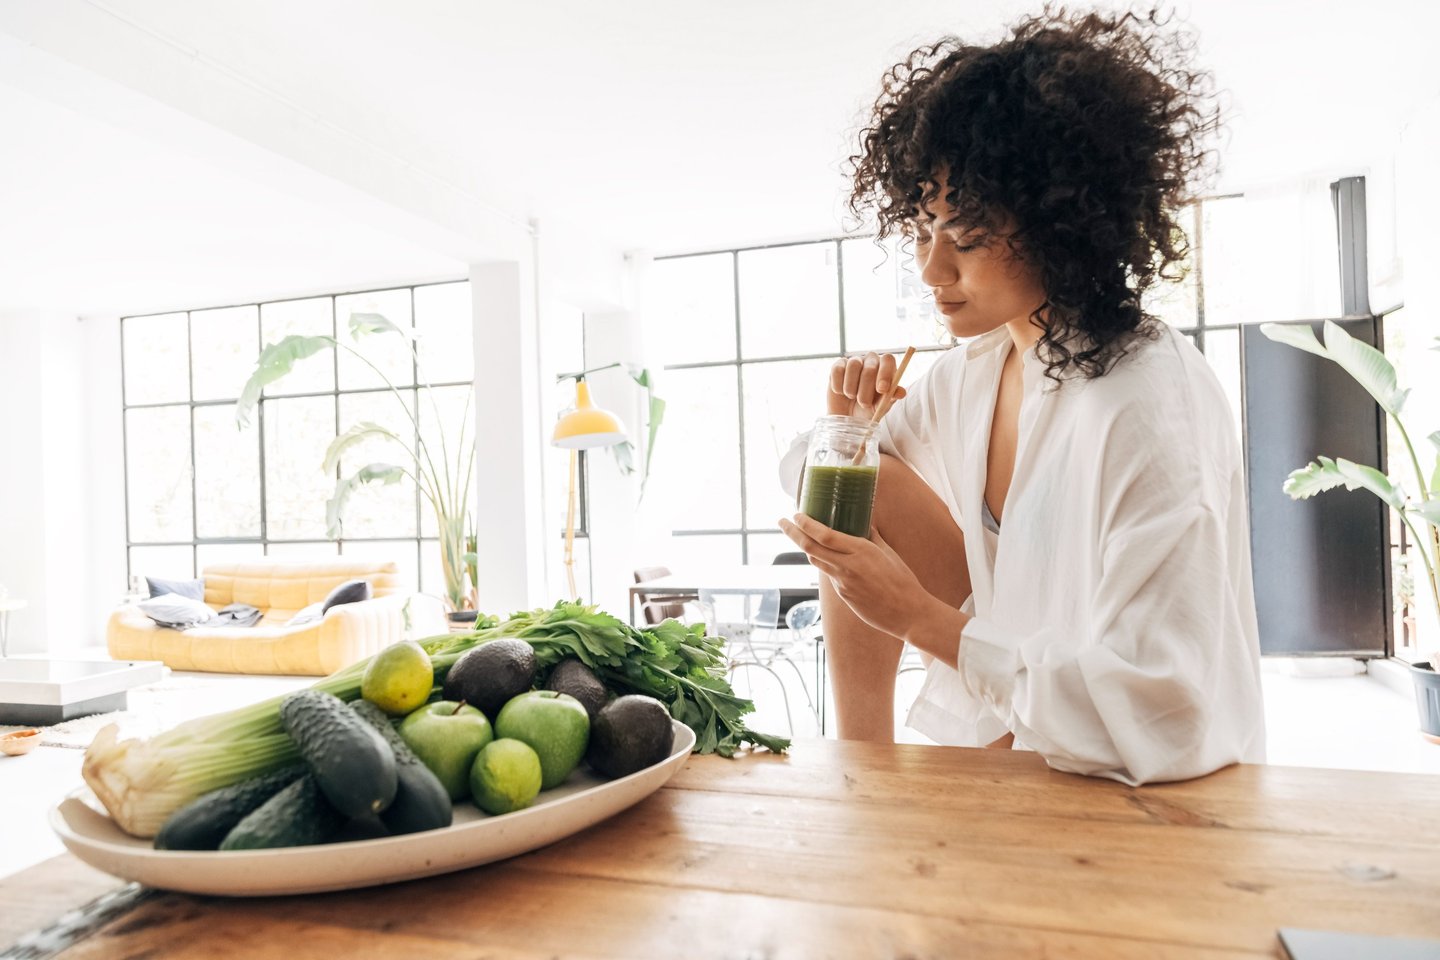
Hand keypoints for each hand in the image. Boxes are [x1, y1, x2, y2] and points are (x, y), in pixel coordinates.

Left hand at [779, 512, 928, 638]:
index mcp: (861, 551)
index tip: (795, 514)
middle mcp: (847, 567)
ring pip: (816, 561)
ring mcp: (843, 583)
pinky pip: (830, 575)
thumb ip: (872, 538)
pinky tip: (830, 558)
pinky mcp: (844, 596)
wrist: (908, 613)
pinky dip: (827, 564)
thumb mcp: (889, 553)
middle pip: (809, 547)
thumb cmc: (903, 581)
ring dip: (807, 547)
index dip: (805, 524)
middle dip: (792, 533)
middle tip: (782, 522)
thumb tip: (865, 523)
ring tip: (801, 535)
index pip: (824, 535)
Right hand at [826, 352, 907, 417]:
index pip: (888, 360)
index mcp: (885, 368)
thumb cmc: (868, 409)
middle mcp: (871, 361)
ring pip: (853, 366)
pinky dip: (839, 385)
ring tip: (852, 397)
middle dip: (866, 388)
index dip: (885, 373)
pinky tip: (840, 392)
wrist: (847, 417)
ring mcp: (854, 361)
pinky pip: (838, 370)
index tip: (882, 389)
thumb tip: (901, 392)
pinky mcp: (838, 366)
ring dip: (851, 387)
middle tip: (864, 404)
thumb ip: (891, 398)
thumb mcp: (881, 407)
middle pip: (870, 365)